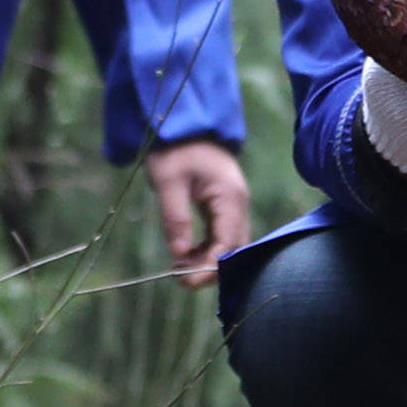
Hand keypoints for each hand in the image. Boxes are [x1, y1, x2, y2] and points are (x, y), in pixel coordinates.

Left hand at [143, 138, 253, 288]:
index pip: (228, 242)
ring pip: (229, 244)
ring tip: (179, 269)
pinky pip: (222, 234)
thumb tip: (179, 253)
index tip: (186, 281)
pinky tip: (186, 255)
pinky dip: (207, 248)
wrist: (185, 125)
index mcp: (229, 197)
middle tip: (181, 281)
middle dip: (211, 269)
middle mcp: (238, 203)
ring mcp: (233, 204)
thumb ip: (175, 217)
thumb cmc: (175, 149)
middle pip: (234, 248)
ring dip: (208, 260)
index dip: (210, 266)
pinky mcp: (224, 205)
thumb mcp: (168, 181)